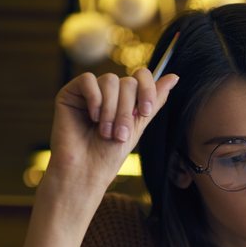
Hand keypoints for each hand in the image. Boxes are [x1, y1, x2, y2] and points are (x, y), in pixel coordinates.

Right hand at [18, 69, 178, 246]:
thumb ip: (154, 101)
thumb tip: (175, 76)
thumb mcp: (138, 126)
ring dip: (112, 109)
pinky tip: (92, 117)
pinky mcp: (70, 93)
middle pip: (127, 82)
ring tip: (105, 132)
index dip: (147, 89)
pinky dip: (94, 99)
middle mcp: (107, 92)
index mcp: (125, 98)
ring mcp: (88, 92)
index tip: (145, 112)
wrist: (85, 171)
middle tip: (120, 135)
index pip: (141, 75)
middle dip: (127, 110)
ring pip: (109, 80)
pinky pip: (87, 80)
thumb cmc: (109, 155)